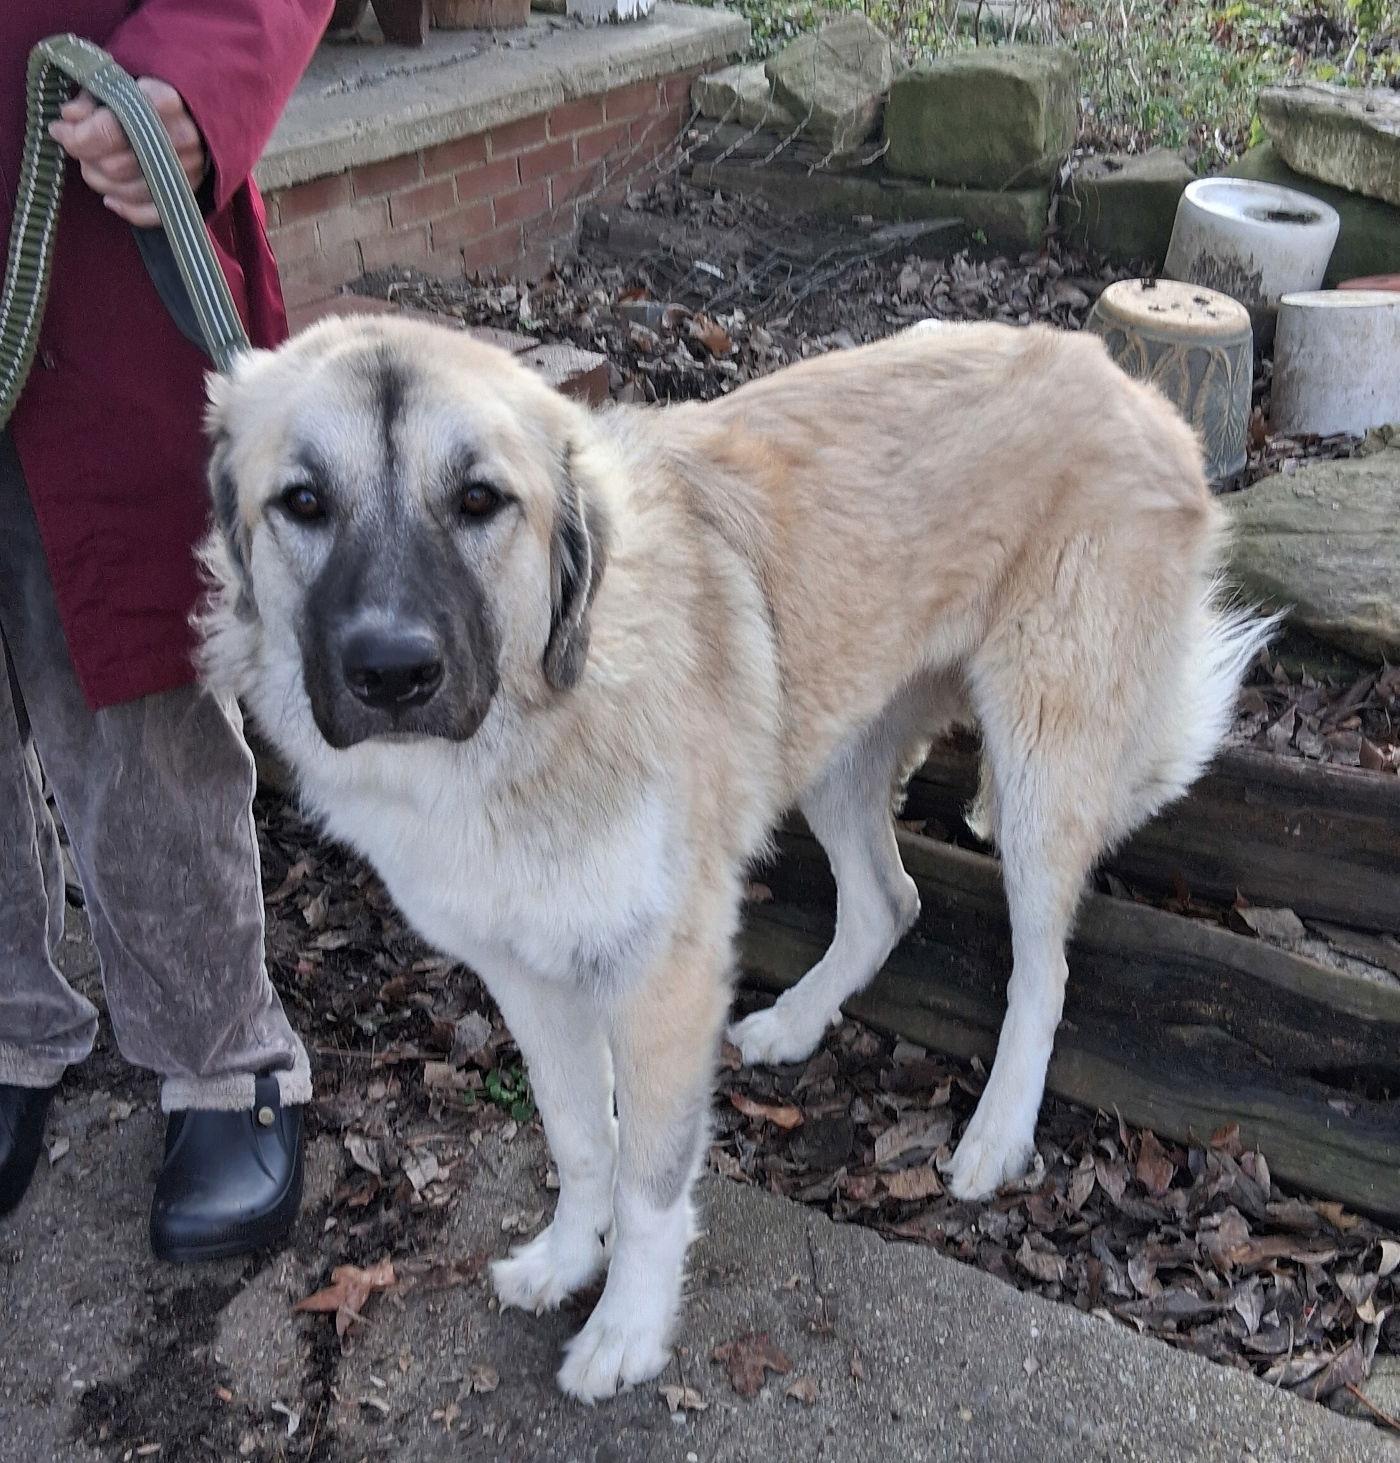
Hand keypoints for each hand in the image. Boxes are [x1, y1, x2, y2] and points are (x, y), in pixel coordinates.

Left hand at [49, 77, 206, 227]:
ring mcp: (189, 169)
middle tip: (75, 146)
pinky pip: (153, 213)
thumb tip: (68, 117)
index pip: (110, 129)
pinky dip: (127, 209)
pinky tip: (110, 198)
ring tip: (90, 164)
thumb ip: (92, 97)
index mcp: (164, 100)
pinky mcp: (193, 191)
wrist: (195, 109)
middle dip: (86, 158)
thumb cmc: (150, 91)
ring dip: (101, 181)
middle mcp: (181, 138)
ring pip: (129, 190)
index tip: (59, 128)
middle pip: (116, 165)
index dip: (76, 135)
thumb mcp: (119, 80)